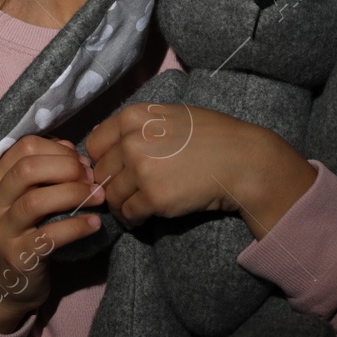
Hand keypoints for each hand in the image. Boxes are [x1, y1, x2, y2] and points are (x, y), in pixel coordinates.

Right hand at [0, 135, 105, 333]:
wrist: (3, 282)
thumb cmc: (21, 230)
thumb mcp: (24, 196)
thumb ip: (43, 169)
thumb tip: (69, 148)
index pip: (23, 146)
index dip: (57, 149)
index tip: (80, 162)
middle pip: (27, 169)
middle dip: (66, 168)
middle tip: (91, 178)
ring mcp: (3, 230)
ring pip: (36, 201)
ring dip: (74, 194)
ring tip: (98, 197)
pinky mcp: (19, 256)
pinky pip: (49, 236)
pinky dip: (76, 226)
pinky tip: (94, 223)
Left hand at [83, 103, 316, 238]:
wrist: (242, 161)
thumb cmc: (212, 137)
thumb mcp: (170, 116)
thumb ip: (138, 126)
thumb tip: (108, 140)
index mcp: (134, 117)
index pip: (94, 144)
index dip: (101, 160)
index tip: (113, 171)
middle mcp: (132, 141)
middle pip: (101, 172)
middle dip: (110, 185)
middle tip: (124, 195)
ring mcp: (141, 170)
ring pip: (112, 196)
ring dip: (120, 206)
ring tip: (133, 210)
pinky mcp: (153, 198)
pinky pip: (128, 214)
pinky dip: (132, 220)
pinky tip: (141, 220)